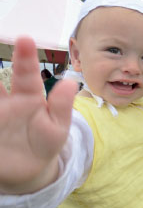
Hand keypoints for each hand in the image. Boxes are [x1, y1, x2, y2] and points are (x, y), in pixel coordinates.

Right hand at [0, 37, 77, 194]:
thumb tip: (71, 82)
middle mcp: (7, 101)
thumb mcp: (58, 127)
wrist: (30, 168)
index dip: (26, 57)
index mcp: (29, 97)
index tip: (25, 39)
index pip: (27, 74)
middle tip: (6, 49)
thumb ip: (62, 107)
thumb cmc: (46, 142)